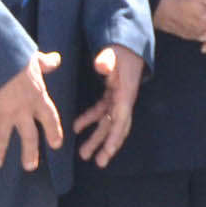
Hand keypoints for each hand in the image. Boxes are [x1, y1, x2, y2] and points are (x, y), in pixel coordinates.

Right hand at [0, 50, 63, 170]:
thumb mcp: (35, 61)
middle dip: (30, 152)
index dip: (54, 131)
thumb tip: (56, 59)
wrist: (0, 61)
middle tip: (29, 167)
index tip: (56, 145)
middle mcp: (24, 111)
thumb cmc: (19, 59)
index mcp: (38, 98)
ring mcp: (6, 114)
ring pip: (3, 137)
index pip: (50, 118)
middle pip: (29, 136)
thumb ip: (46, 63)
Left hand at [74, 44, 143, 164]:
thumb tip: (100, 65)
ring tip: (85, 154)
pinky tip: (77, 127)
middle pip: (117, 127)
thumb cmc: (121, 50)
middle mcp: (123, 100)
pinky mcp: (112, 95)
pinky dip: (90, 120)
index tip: (108, 150)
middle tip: (99, 162)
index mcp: (125, 93)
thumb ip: (106, 59)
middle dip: (108, 145)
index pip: (121, 119)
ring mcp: (118, 99)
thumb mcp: (114, 53)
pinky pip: (101, 112)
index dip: (114, 136)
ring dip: (98, 138)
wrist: (128, 44)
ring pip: (108, 123)